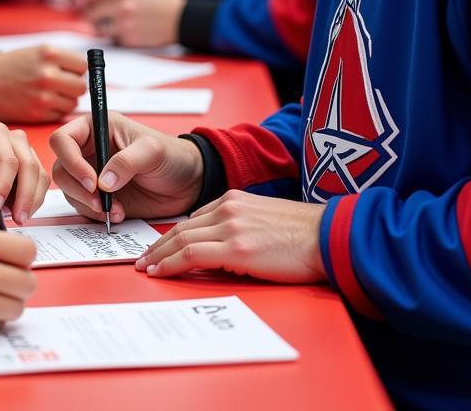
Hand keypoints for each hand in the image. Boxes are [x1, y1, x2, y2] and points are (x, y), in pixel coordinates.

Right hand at [0, 46, 87, 122]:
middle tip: (60, 85)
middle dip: (73, 87)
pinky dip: (54, 110)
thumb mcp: (39, 52)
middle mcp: (48, 74)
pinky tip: (42, 102)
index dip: (77, 71)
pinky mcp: (37, 113)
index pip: (83, 66)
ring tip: (49, 93)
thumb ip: (64, 60)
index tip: (69, 72)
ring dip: (65, 100)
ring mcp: (42, 95)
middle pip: (81, 87)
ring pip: (72, 103)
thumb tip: (92, 73)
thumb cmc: (15, 65)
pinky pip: (59, 114)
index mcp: (50, 53)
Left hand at [0, 123, 46, 225]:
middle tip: (17, 219)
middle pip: (29, 167)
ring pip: (39, 173)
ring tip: (20, 219)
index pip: (8, 161)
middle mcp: (15, 138)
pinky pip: (39, 179)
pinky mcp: (29, 161)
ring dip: (33, 198)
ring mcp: (25, 149)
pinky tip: (22, 211)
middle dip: (25, 196)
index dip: (5, 185)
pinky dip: (35, 196)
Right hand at [50, 112, 201, 221]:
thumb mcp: (152, 151)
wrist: (187, 183)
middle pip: (60, 169)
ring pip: (69, 191)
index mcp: (96, 128)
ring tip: (116, 209)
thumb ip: (127, 162)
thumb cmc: (171, 156)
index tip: (91, 180)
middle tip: (100, 200)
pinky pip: (83, 208)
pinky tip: (118, 213)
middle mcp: (89, 151)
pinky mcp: (98, 197)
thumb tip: (103, 182)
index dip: (70, 160)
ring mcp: (91, 175)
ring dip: (88, 205)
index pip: (63, 139)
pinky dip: (96, 215)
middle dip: (77, 188)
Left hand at [83, 0, 185, 47]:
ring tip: (110, 26)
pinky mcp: (130, 38)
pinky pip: (112, 39)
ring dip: (101, 28)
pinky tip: (127, 31)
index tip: (92, 3)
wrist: (181, 18)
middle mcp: (123, 4)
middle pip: (91, 12)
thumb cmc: (159, 1)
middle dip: (91, 16)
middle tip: (97, 18)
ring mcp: (126, 22)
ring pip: (98, 28)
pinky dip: (116, 36)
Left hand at [135, 190, 326, 282]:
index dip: (173, 235)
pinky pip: (193, 254)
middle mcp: (228, 208)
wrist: (326, 236)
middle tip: (143, 259)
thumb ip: (239, 226)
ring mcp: (231, 226)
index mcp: (234, 199)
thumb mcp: (263, 220)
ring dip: (159, 255)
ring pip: (181, 239)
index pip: (193, 218)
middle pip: (182, 228)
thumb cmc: (302, 235)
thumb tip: (220, 248)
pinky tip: (161, 272)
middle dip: (159, 245)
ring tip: (147, 268)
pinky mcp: (237, 247)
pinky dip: (172, 263)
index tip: (161, 247)